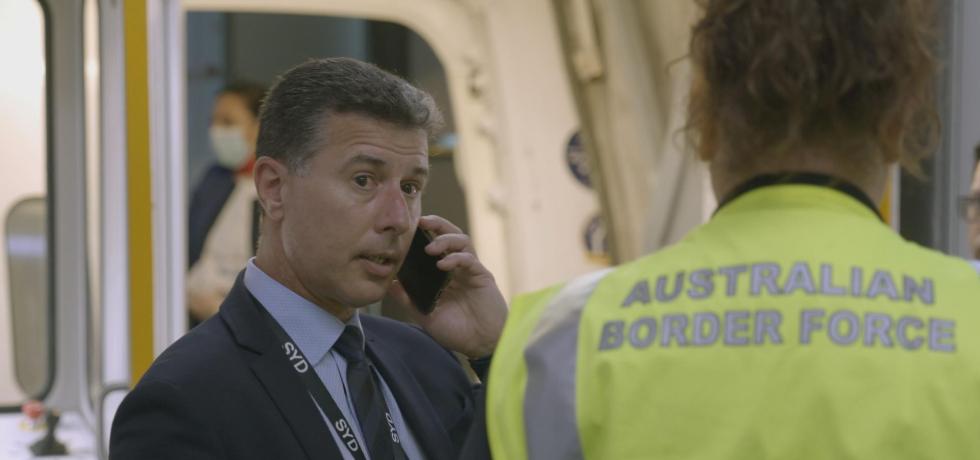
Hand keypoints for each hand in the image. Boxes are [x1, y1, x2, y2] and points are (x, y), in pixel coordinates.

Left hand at [386, 215, 506, 358]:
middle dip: (436, 225)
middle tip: (421, 222)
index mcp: (444, 274)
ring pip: (462, 241)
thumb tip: (387, 284)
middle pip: (450, 235)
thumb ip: (408, 299)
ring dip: (445, 239)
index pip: (434, 245)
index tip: (408, 229)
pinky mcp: (482, 276)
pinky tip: (443, 265)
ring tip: (430, 248)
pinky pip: (470, 259)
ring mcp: (471, 270)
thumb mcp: (425, 315)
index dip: (424, 234)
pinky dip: (456, 258)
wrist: (481, 344)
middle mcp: (458, 267)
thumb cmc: (457, 331)